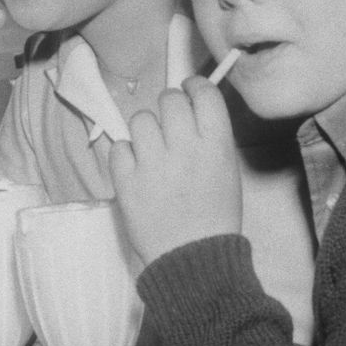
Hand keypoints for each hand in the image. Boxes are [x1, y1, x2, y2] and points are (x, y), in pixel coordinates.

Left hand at [110, 76, 241, 264]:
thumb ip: (210, 137)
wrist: (193, 259)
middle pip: (169, 100)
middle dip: (168, 108)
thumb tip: (191, 109)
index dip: (193, 86)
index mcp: (217, 144)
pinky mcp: (126, 180)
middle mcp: (184, 147)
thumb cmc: (215, 217)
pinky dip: (125, 155)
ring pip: (140, 119)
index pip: (203, 93)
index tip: (187, 90)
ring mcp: (153, 163)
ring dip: (145, 130)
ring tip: (151, 150)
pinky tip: (136, 170)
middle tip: (168, 126)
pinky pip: (119, 147)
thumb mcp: (226, 171)